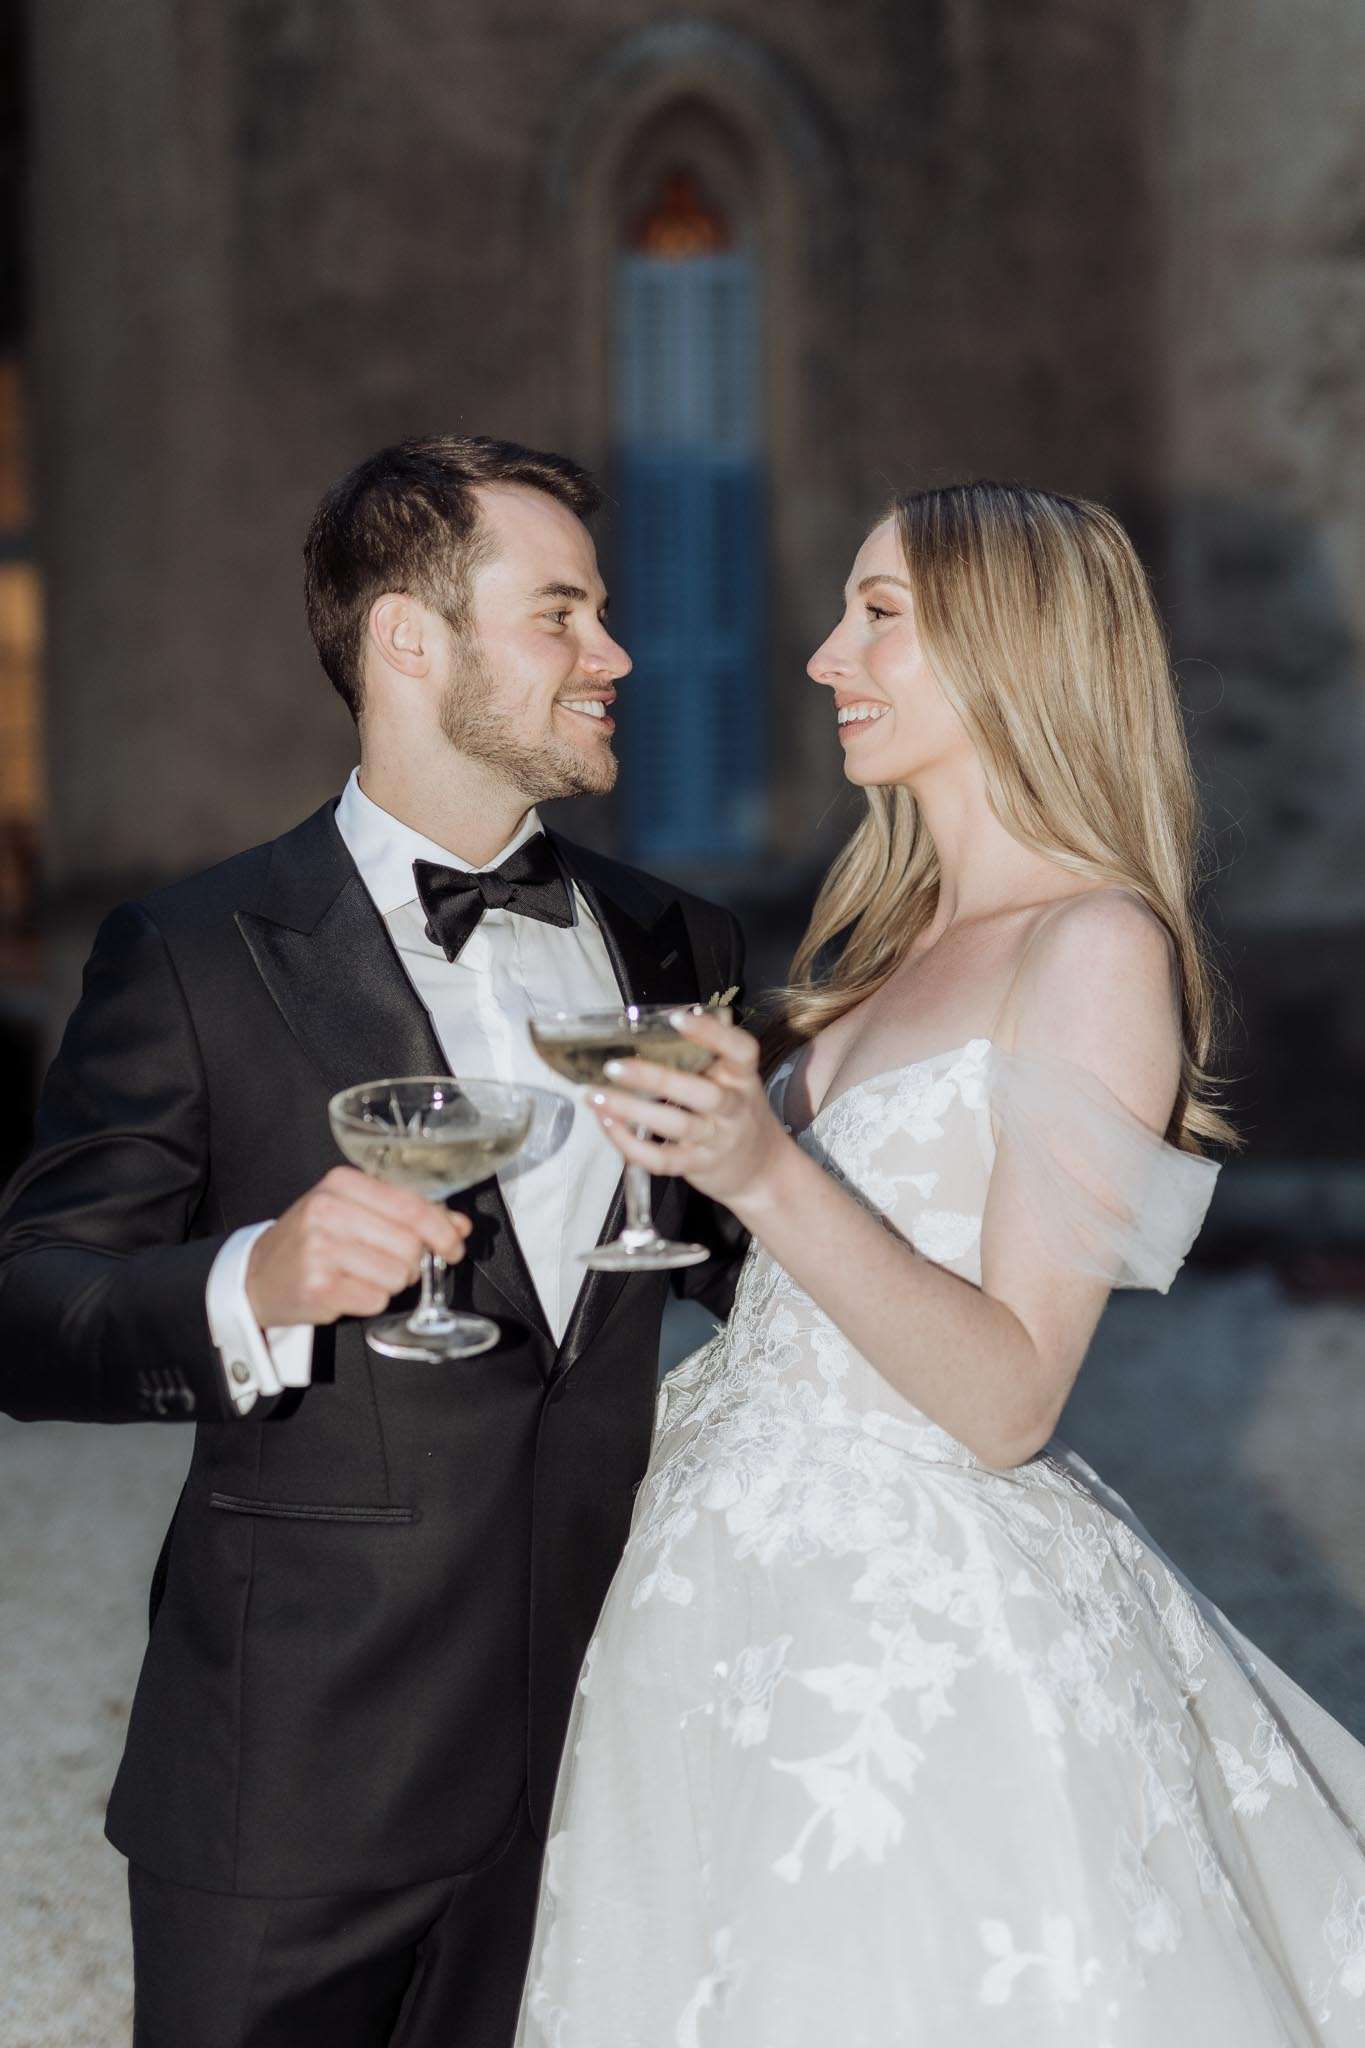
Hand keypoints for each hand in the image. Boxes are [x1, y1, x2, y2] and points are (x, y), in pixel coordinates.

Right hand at [246, 1167, 470, 1328]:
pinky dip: (370, 1301)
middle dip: (412, 1262)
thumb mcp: (355, 1212)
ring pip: (397, 1275)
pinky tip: (347, 1290)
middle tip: (390, 1264)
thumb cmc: (313, 1241)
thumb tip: (460, 1226)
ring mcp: (320, 1249)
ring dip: (390, 1283)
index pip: (413, 1206)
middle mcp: (328, 1211)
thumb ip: (409, 1213)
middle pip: (410, 1244)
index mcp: (342, 1183)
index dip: (443, 1230)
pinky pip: (376, 1300)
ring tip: (363, 1276)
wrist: (256, 1275)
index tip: (454, 1245)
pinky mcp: (318, 1287)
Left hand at [588, 1008, 791, 1211]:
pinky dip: (631, 1144)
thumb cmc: (735, 1113)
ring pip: (676, 1125)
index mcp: (742, 1077)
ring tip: (596, 1096)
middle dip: (655, 1079)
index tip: (677, 1019)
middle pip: (700, 1093)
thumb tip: (661, 1022)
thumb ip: (707, 1055)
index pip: (740, 1050)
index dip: (712, 1033)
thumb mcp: (734, 1081)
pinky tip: (608, 1124)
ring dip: (631, 1110)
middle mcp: (734, 1108)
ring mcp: (717, 1140)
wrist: (762, 1169)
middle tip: (613, 1066)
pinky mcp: (697, 1166)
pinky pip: (663, 1159)